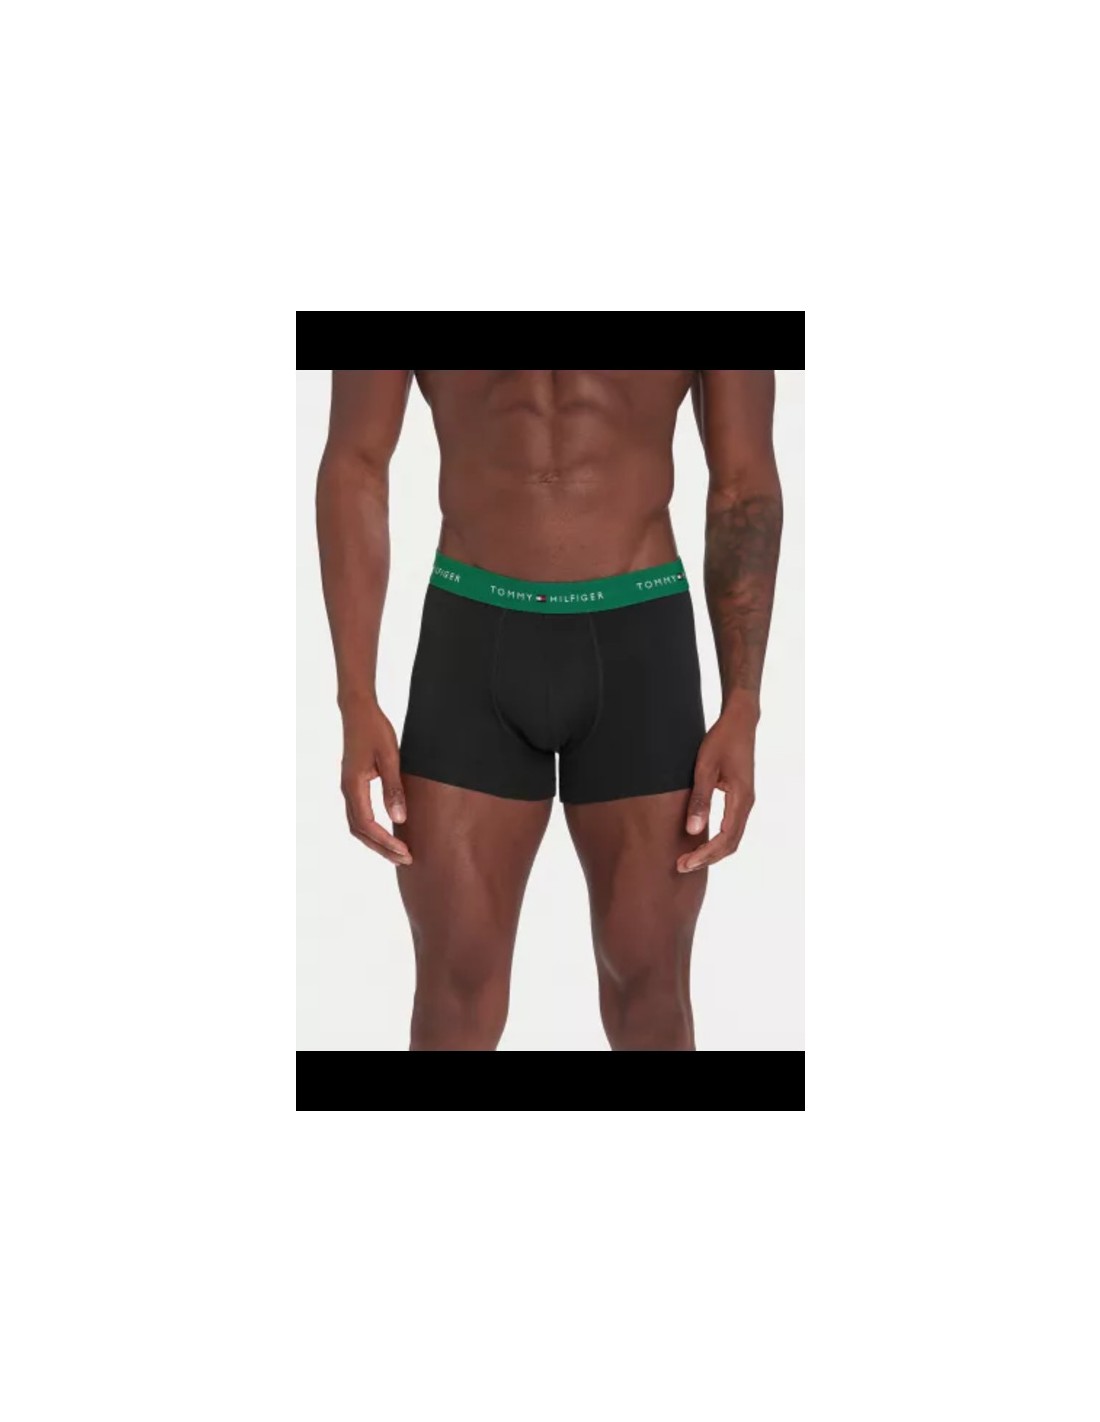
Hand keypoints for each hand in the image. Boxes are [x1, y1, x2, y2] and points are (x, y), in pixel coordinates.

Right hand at [340, 702, 411, 866]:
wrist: (358, 712)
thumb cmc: (375, 730)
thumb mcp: (390, 758)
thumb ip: (393, 788)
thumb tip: (399, 819)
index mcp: (354, 785)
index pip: (367, 824)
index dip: (385, 842)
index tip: (405, 851)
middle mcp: (347, 790)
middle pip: (360, 831)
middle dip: (382, 848)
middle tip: (406, 860)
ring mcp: (348, 789)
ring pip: (357, 825)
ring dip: (376, 842)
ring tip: (398, 853)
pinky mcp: (353, 785)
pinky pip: (359, 815)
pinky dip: (372, 831)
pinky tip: (387, 834)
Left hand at [678, 712, 755, 872]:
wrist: (740, 722)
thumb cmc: (721, 741)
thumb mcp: (705, 767)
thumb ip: (700, 799)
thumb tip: (692, 830)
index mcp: (741, 799)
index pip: (726, 839)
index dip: (706, 855)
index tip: (686, 863)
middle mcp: (746, 804)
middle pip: (731, 844)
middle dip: (707, 858)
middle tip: (682, 866)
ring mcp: (744, 801)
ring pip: (732, 837)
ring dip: (712, 851)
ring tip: (688, 858)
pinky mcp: (739, 797)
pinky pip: (731, 827)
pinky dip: (716, 840)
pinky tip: (699, 841)